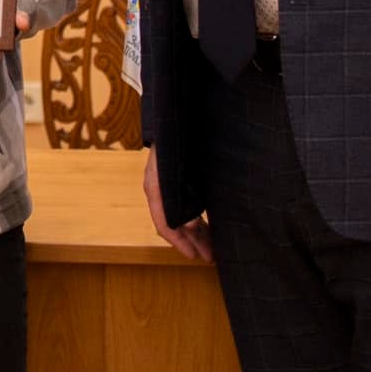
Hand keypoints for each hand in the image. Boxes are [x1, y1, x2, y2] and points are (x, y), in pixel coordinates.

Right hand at [144, 145, 212, 263]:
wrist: (175, 114)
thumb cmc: (175, 139)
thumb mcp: (176, 169)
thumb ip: (182, 197)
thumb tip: (192, 224)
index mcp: (156, 189)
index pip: (165, 225)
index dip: (180, 243)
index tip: (195, 257)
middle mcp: (161, 190)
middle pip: (176, 224)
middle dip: (194, 242)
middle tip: (211, 257)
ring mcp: (170, 185)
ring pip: (183, 215)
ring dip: (198, 232)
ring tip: (214, 246)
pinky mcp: (180, 179)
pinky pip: (188, 204)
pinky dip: (199, 217)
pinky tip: (210, 224)